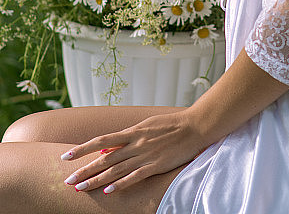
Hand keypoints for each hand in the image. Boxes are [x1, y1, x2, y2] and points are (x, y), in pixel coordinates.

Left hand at [61, 112, 203, 194]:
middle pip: (104, 159)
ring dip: (97, 180)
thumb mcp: (146, 126)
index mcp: (132, 131)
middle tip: (68, 181)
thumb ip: (127, 137)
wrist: (195, 126)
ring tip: (81, 189)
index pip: (101, 141)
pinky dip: (121, 184)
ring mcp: (145, 155)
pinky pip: (135, 176)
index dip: (82, 149)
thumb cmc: (171, 125)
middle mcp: (135, 143)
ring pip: (115, 169)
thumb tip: (107, 149)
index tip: (66, 156)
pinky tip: (109, 192)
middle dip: (84, 170)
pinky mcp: (156, 165)